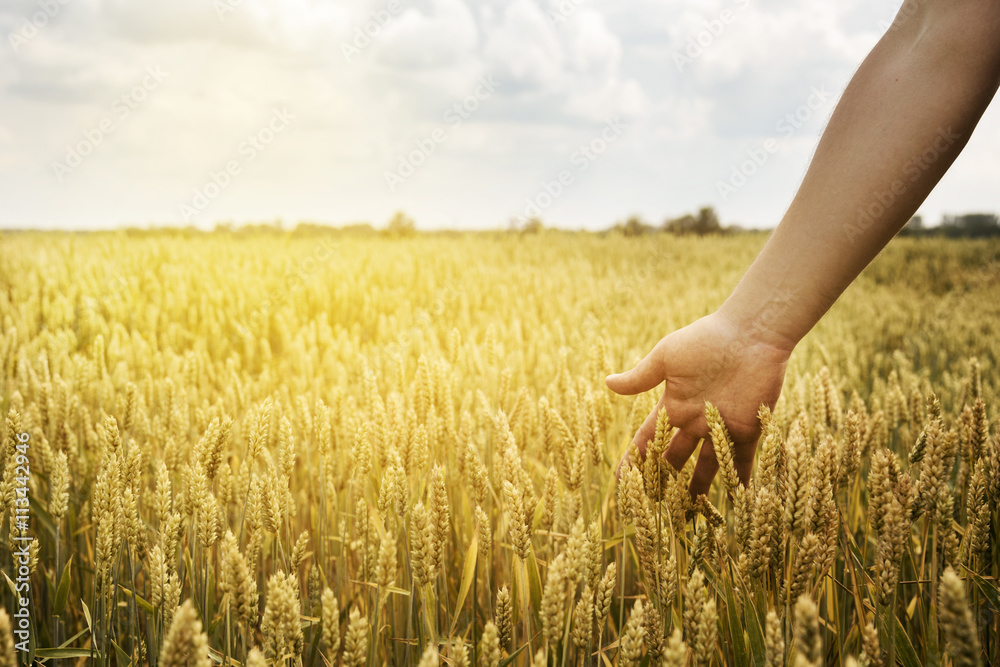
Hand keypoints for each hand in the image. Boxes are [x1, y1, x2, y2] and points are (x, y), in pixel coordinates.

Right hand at [606, 311, 791, 497]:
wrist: (750, 334)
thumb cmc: (705, 340)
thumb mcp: (666, 357)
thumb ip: (641, 377)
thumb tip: (608, 384)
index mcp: (673, 405)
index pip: (647, 439)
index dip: (634, 460)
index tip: (621, 483)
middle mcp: (695, 421)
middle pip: (675, 458)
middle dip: (664, 482)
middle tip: (653, 508)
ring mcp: (721, 427)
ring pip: (707, 466)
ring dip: (698, 489)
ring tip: (689, 516)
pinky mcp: (748, 429)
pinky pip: (742, 461)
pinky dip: (739, 480)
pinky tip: (737, 502)